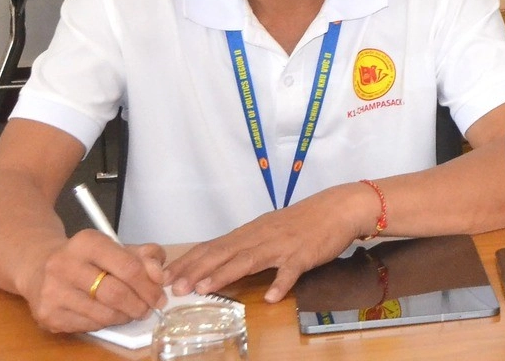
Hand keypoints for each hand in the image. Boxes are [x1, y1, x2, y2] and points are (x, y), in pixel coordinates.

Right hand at [21, 231, 166, 333]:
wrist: (38, 268)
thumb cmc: (86, 258)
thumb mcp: (115, 247)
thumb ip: (144, 256)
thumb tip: (159, 276)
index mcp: (86, 242)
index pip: (128, 267)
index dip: (150, 285)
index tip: (159, 295)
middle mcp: (64, 265)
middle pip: (116, 294)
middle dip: (140, 304)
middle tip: (149, 308)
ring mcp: (52, 292)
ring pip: (104, 314)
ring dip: (125, 316)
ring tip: (131, 311)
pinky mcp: (47, 315)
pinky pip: (88, 326)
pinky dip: (105, 323)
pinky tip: (109, 314)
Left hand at [166, 182, 375, 302]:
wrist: (338, 208)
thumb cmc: (302, 221)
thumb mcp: (268, 229)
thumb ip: (246, 245)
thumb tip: (218, 262)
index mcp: (250, 232)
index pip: (213, 246)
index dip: (189, 261)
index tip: (165, 276)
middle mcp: (261, 237)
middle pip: (224, 253)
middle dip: (197, 270)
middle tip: (175, 287)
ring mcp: (282, 246)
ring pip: (249, 260)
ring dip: (225, 274)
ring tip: (205, 289)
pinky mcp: (304, 255)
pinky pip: (291, 271)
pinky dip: (281, 283)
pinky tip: (270, 297)